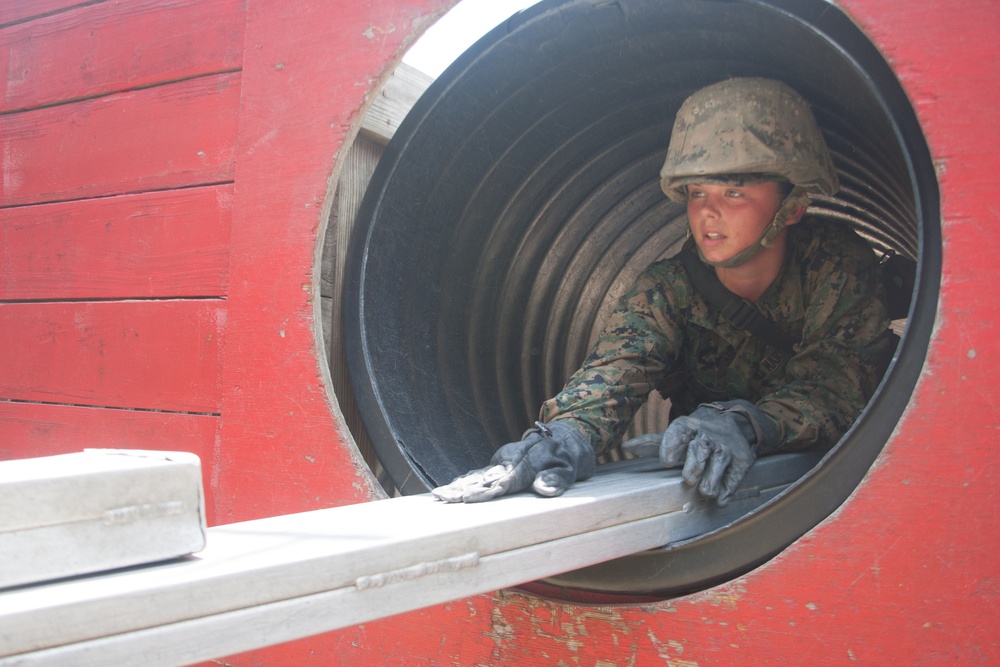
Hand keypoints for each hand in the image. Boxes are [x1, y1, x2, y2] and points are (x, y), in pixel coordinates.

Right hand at [432, 421, 594, 502]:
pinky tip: (448, 489)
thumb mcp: (571, 466)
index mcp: (527, 461)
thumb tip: (543, 490)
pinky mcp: (500, 462)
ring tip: (438, 495)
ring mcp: (503, 460)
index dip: (486, 491)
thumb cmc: (570, 455)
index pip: (504, 480)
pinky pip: (480, 472)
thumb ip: (557, 478)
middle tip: (443, 498)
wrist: (568, 433)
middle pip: (485, 477)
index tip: (468, 499)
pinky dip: (464, 481)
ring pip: (478, 474)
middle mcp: (511, 459)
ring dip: (458, 485)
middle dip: (463, 489)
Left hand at [622, 400, 777, 505]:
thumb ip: (652, 443)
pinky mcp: (743, 458)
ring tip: (705, 492)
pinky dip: (729, 487)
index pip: (679, 433)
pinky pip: (736, 473)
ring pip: (719, 462)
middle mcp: (707, 436)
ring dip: (712, 478)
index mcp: (688, 427)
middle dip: (695, 464)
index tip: (666, 461)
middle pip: (700, 449)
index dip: (672, 446)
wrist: (732, 422)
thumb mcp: (676, 433)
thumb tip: (625, 448)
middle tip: (689, 479)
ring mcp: (726, 447)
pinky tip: (721, 499)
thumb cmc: (695, 434)